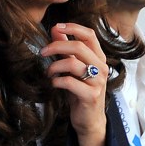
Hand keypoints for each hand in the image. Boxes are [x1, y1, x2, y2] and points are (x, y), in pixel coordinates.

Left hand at [41, 23, 108, 145]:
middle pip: (79, 46)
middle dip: (57, 46)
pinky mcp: (91, 95)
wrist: (89, 119)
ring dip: (55, 66)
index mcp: (98, 57)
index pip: (89, 35)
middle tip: (43, 51)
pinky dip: (57, 81)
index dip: (72, 27)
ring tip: (49, 72)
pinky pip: (70, 82)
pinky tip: (54, 83)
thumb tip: (55, 29)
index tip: (56, 27)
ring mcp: (98, 82)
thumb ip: (66, 49)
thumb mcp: (72, 68)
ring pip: (73, 64)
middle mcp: (101, 67)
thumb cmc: (80, 90)